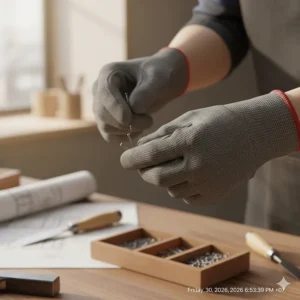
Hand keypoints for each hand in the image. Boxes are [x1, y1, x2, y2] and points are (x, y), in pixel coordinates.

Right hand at [93, 48, 187, 141]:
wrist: (160, 84)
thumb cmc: (158, 76)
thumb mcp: (158, 78)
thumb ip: (147, 91)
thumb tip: (134, 107)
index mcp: (108, 74)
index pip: (104, 95)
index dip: (117, 109)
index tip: (134, 116)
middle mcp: (99, 90)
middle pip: (103, 114)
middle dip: (127, 122)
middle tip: (149, 121)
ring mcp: (101, 107)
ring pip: (105, 127)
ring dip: (128, 130)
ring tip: (146, 121)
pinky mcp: (106, 121)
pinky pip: (109, 136)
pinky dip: (125, 136)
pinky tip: (139, 128)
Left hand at [120, 92, 297, 202]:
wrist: (255, 134)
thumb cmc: (219, 121)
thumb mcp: (189, 119)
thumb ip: (162, 134)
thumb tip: (139, 146)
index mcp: (190, 141)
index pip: (150, 155)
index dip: (132, 158)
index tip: (124, 160)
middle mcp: (198, 165)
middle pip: (156, 178)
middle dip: (144, 172)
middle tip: (144, 164)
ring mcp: (208, 183)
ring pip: (170, 189)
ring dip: (163, 179)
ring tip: (172, 165)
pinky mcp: (215, 195)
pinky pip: (185, 197)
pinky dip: (179, 187)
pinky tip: (187, 174)